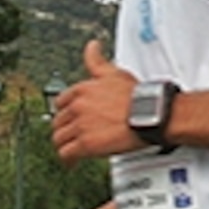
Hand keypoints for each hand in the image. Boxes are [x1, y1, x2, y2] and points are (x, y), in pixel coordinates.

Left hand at [49, 39, 139, 163]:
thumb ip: (97, 61)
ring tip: (70, 151)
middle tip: (69, 136)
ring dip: (63, 145)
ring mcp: (80, 126)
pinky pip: (66, 154)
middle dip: (63, 129)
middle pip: (58, 121)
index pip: (60, 102)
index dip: (64, 112)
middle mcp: (78, 107)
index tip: (68, 118)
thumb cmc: (138, 96)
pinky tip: (72, 162)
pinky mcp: (85, 144)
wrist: (150, 115)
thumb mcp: (114, 73)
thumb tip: (92, 46)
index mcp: (82, 89)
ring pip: (59, 138)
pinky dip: (67, 159)